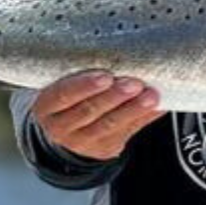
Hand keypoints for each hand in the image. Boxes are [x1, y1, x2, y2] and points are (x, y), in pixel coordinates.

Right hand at [32, 71, 163, 160]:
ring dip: (133, 109)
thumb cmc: (71, 98)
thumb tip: (119, 55)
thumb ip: (82, 76)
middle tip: (134, 83)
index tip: (106, 76)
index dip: (84, 86)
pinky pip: (128, 132)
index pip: (63, 95)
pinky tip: (159, 106)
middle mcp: (60, 127)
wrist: (70, 132)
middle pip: (89, 111)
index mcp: (46, 106)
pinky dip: (145, 118)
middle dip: (114, 96)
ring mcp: (83, 141)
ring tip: (151, 96)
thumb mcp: (64, 87)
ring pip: (110, 125)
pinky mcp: (105, 149)